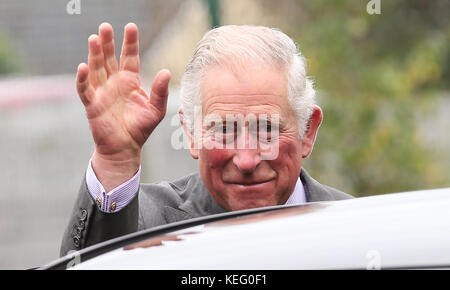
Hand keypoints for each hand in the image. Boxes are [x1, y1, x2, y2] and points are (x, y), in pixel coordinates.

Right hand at [76, 23, 170, 189]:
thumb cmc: (140, 128)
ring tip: (94, 38)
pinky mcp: (92, 104)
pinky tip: (82, 66)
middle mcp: (114, 83)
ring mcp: (102, 92)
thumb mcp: (156, 110)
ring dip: (94, 54)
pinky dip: (83, 79)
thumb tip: (166, 72)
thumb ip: (160, 91)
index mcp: (130, 81)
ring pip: (96, 69)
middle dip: (108, 43)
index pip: (129, 57)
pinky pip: (85, 89)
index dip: (130, 43)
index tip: (130, 27)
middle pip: (109, 58)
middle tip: (106, 26)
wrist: (125, 148)